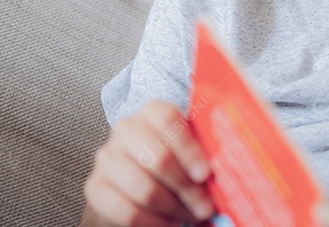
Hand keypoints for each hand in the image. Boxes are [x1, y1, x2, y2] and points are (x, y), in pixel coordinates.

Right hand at [82, 100, 214, 226]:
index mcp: (152, 112)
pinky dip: (153, 223)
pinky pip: (126, 211)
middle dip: (186, 187)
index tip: (206, 174)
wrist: (135, 181)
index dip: (188, 147)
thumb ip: (206, 152)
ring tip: (192, 217)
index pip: (168, 119)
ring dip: (174, 208)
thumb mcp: (189, 149)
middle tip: (206, 207)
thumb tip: (234, 171)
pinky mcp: (95, 187)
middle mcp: (125, 129)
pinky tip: (171, 226)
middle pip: (157, 157)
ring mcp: (106, 158)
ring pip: (143, 188)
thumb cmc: (173, 161)